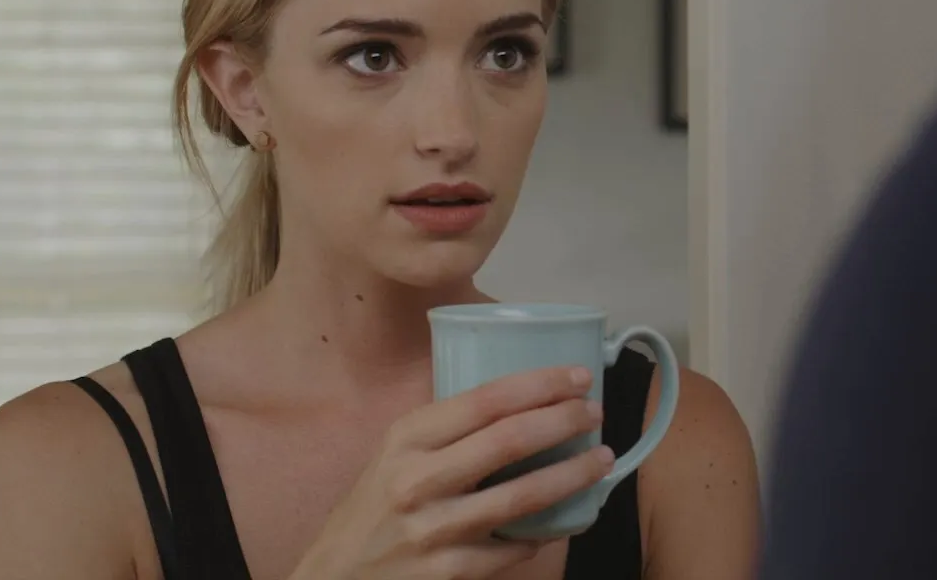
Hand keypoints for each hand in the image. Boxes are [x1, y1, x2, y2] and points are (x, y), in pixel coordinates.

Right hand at [289, 366, 613, 579]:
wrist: (335, 576)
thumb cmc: (372, 509)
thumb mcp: (394, 455)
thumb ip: (446, 432)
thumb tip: (519, 403)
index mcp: (406, 439)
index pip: (485, 400)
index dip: (540, 384)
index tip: (577, 377)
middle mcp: (417, 481)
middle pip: (509, 441)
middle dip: (564, 421)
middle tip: (594, 412)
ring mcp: (434, 531)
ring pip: (521, 497)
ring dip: (571, 476)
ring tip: (601, 460)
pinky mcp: (449, 574)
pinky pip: (512, 548)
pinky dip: (543, 531)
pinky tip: (563, 519)